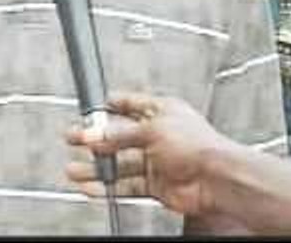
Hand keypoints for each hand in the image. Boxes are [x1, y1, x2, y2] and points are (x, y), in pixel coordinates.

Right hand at [65, 92, 237, 216]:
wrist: (216, 179)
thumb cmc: (198, 145)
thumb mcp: (150, 130)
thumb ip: (119, 135)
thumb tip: (95, 135)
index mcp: (161, 111)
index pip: (130, 104)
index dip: (109, 106)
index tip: (91, 108)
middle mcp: (159, 134)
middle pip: (120, 136)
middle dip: (95, 138)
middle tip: (74, 138)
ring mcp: (157, 161)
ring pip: (120, 164)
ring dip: (97, 167)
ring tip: (74, 169)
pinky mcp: (156, 184)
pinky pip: (126, 185)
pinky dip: (108, 186)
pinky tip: (93, 186)